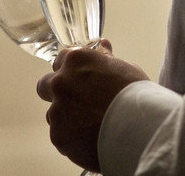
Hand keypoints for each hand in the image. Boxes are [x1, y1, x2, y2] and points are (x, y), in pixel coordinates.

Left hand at [37, 40, 148, 171]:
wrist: (139, 129)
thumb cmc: (135, 94)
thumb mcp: (123, 68)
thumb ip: (105, 58)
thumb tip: (102, 45)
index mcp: (75, 60)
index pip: (61, 59)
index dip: (71, 69)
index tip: (80, 78)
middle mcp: (60, 82)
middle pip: (45, 85)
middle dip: (58, 92)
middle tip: (77, 101)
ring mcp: (57, 110)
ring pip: (53, 113)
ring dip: (66, 117)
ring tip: (90, 125)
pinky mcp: (58, 136)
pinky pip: (60, 135)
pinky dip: (72, 137)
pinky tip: (90, 139)